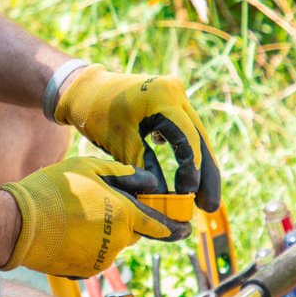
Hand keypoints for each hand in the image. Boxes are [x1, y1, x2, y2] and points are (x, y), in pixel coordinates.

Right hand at [1, 156, 190, 278]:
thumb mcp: (90, 169)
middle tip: (106, 205)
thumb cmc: (54, 190)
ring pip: (115, 243)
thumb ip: (124, 175)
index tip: (186, 228)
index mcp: (125, 214)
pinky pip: (96, 254)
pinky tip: (69, 230)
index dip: (176, 226)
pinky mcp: (85, 270)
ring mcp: (102, 259)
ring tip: (77, 214)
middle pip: (135, 231)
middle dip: (129, 220)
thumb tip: (148, 182)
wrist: (19, 224)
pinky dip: (90, 244)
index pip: (161, 224)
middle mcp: (119, 241)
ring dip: (106, 230)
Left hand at [53, 65, 220, 211]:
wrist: (84, 89)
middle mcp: (175, 92)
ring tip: (204, 200)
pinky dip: (186, 154)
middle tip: (210, 206)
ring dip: (199, 167)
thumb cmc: (96, 115)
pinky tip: (187, 178)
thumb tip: (164, 203)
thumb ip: (144, 171)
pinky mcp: (171, 101)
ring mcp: (175, 94)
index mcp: (163, 98)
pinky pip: (184, 131)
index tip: (188, 197)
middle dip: (206, 175)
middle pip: (199, 138)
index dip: (192, 172)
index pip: (187, 140)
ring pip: (195, 136)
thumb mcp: (120, 144)